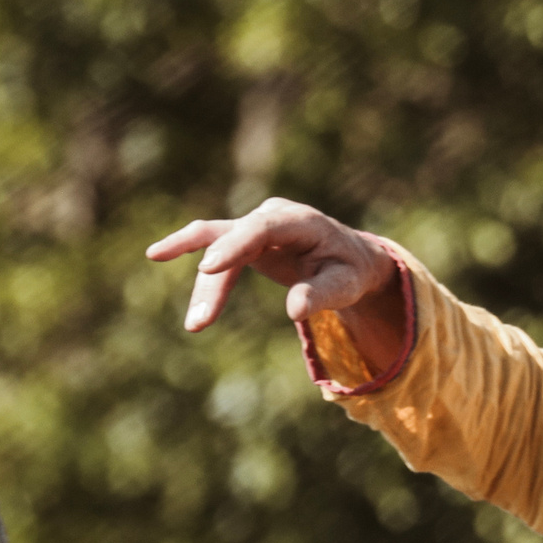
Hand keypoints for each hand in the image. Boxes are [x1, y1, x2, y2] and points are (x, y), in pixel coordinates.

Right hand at [146, 199, 407, 369]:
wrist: (351, 261)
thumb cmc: (350, 272)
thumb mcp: (347, 285)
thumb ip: (323, 294)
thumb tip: (294, 310)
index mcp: (300, 221)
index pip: (262, 227)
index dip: (235, 244)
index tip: (209, 265)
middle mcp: (273, 216)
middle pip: (231, 238)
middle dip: (213, 277)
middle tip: (200, 318)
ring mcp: (255, 226)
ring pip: (216, 249)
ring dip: (206, 288)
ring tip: (197, 326)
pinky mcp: (244, 241)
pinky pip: (216, 257)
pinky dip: (206, 284)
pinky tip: (191, 307)